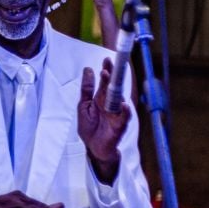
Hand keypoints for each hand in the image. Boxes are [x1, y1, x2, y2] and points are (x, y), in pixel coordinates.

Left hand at [78, 57, 126, 183]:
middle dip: (112, 74)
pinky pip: (124, 117)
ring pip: (119, 99)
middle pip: (113, 87)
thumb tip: (88, 70)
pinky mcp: (120, 125)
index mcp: (101, 98)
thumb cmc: (90, 127)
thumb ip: (86, 89)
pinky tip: (124, 104)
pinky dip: (125, 111)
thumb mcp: (83, 105)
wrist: (94, 147)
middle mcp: (110, 103)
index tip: (106, 59)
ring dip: (115, 89)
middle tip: (110, 63)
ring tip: (111, 78)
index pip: (105, 82)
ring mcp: (116, 113)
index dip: (106, 71)